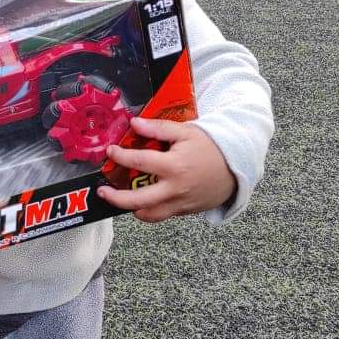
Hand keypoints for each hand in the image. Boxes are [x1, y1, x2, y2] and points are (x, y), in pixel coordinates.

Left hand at [97, 117, 236, 223]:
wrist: (235, 168)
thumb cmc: (210, 148)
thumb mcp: (186, 132)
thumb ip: (158, 128)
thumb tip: (134, 123)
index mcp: (174, 166)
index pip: (139, 162)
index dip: (121, 157)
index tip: (111, 151)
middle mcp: (175, 189)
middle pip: (137, 201)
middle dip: (115, 197)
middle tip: (103, 191)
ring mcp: (180, 203)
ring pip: (148, 215)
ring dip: (131, 208)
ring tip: (121, 198)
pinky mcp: (184, 211)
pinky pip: (161, 215)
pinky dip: (148, 210)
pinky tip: (141, 200)